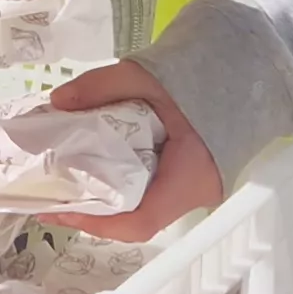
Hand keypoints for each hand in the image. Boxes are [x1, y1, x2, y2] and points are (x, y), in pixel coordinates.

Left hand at [45, 61, 224, 240]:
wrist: (239, 71)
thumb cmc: (199, 75)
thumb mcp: (145, 75)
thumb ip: (101, 86)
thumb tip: (57, 102)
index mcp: (190, 175)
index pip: (142, 220)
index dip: (98, 222)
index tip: (61, 210)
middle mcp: (195, 193)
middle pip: (137, 219)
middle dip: (93, 213)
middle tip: (53, 198)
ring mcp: (195, 190)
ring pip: (143, 209)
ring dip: (106, 202)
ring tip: (67, 185)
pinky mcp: (190, 181)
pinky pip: (152, 194)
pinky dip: (123, 188)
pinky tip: (97, 171)